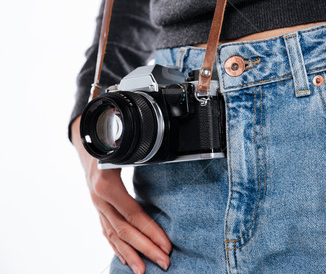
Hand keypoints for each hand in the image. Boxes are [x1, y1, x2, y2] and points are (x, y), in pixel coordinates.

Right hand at [71, 116, 171, 272]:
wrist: (87, 137)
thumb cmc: (110, 140)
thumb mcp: (123, 147)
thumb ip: (139, 154)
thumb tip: (157, 152)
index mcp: (106, 185)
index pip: (133, 215)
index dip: (151, 231)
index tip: (167, 244)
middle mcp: (99, 199)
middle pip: (124, 231)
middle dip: (146, 248)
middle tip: (165, 261)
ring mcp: (96, 205)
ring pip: (113, 235)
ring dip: (130, 254)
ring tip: (144, 270)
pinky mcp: (97, 208)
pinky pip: (106, 231)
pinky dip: (116, 247)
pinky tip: (127, 259)